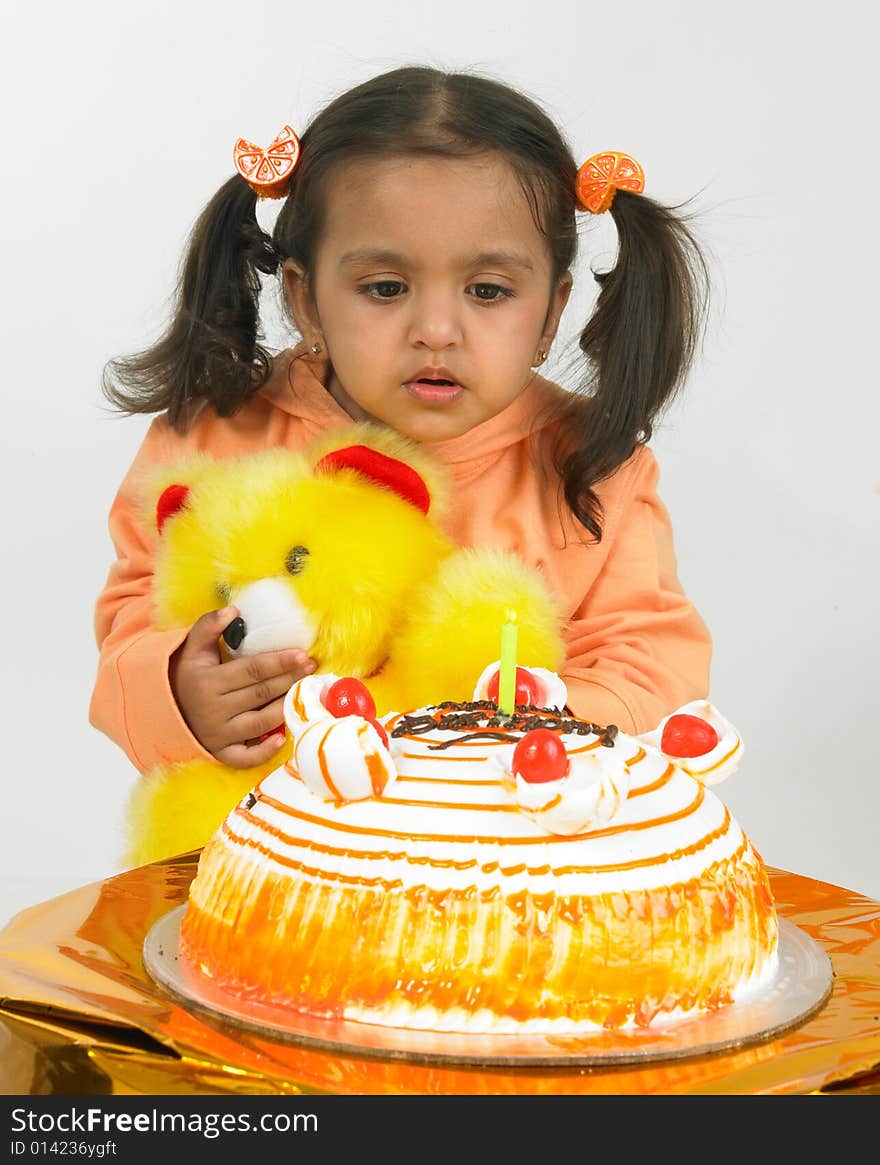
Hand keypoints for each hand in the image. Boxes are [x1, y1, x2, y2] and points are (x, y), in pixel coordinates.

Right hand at [170, 606, 315, 767]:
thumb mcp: (193, 648)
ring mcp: (218, 734)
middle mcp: (214, 710)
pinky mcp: (221, 753)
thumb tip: (234, 609)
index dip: (280, 662)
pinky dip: (264, 751)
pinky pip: (245, 757)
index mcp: (208, 681)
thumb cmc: (187, 675)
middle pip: (261, 694)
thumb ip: (209, 625)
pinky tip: (283, 737)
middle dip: (290, 680)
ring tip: (304, 693)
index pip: (252, 670)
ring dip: (286, 708)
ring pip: (260, 722)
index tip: (302, 654)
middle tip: (311, 669)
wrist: (164, 709)